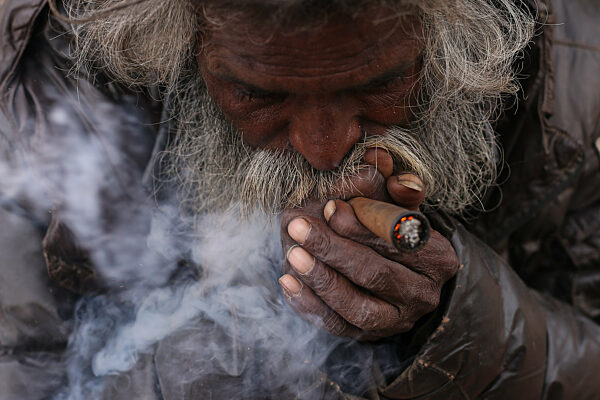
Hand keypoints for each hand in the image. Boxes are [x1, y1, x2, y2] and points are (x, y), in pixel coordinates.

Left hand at [279, 149, 458, 340]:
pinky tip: (288, 281)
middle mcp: (424, 294)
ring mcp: (397, 320)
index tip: (328, 206)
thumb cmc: (392, 228)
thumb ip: (389, 183)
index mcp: (438, 257)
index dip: (363, 226)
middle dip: (333, 249)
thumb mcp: (397, 202)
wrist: (398, 270)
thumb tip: (376, 156)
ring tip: (293, 254)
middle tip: (298, 226)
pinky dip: (310, 305)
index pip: (399, 243)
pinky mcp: (370, 335)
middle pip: (376, 274)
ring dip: (321, 280)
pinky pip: (337, 325)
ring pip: (357, 306)